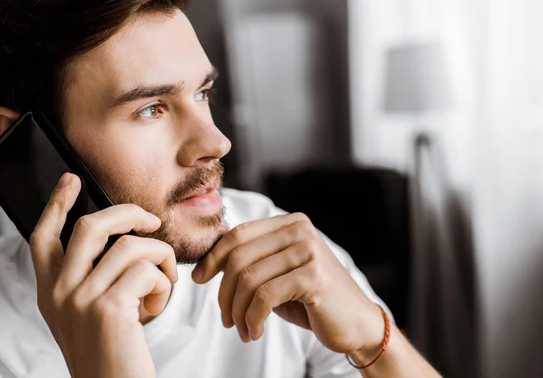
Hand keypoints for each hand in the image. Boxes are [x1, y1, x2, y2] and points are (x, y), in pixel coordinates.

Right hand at [29, 173, 177, 377]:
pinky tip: (157, 305)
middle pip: (91, 226)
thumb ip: (89, 279)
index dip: (57, 204)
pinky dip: (163, 283)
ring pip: (131, 246)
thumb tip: (120, 240)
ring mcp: (79, 299)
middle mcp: (57, 293)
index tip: (71, 180)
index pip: (43, 236)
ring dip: (161, 259)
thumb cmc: (109, 355)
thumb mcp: (85, 315)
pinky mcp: (107, 309)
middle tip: (151, 221)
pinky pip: (147, 270)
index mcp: (49, 292)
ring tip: (165, 283)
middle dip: (128, 214)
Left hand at [192, 213, 383, 354]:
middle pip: (239, 256)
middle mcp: (300, 230)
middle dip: (223, 292)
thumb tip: (207, 260)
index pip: (237, 234)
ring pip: (248, 278)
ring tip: (240, 329)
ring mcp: (308, 250)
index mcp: (289, 223)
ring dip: (237, 311)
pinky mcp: (313, 276)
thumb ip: (252, 260)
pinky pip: (264, 297)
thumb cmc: (311, 300)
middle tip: (224, 318)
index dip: (212, 257)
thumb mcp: (277, 274)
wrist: (356, 323)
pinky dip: (251, 318)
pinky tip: (253, 332)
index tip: (198, 279)